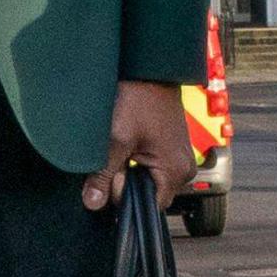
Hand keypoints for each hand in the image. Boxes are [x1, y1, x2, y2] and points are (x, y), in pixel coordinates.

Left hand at [86, 80, 196, 213]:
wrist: (151, 70)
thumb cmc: (139, 100)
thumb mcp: (116, 138)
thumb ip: (103, 174)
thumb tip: (92, 204)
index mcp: (175, 172)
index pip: (148, 207)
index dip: (125, 196)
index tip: (113, 173)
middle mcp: (184, 170)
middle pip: (148, 194)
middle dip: (126, 182)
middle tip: (116, 155)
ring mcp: (180, 158)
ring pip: (148, 180)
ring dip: (130, 170)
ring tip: (124, 146)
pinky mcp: (173, 149)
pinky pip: (153, 167)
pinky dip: (137, 160)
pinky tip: (130, 142)